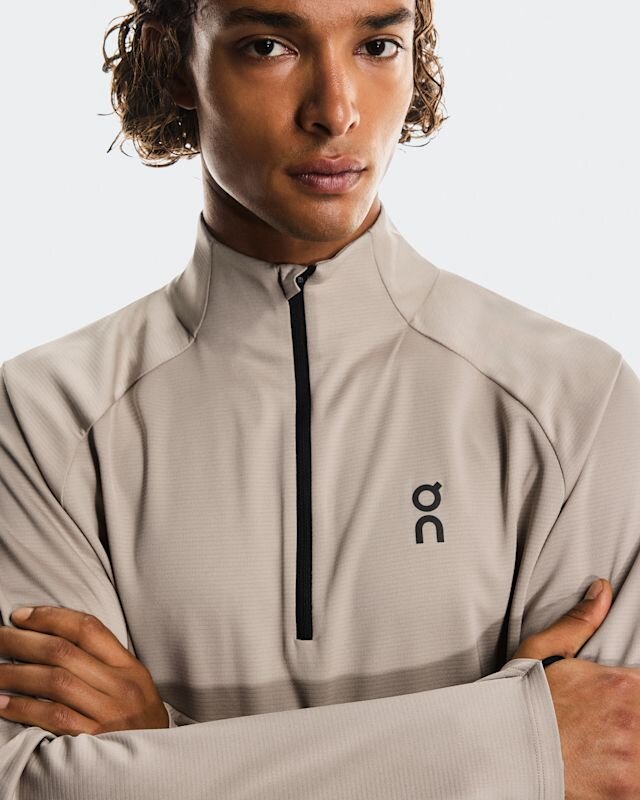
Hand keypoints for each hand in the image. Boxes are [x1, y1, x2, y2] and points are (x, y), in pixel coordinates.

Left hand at [0, 605, 169, 734]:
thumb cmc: (138, 720)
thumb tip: (53, 638)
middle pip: (64, 652)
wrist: (160, 767)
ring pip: (55, 682)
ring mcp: (108, 713)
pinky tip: (2, 703)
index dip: (51, 617)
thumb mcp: (133, 683)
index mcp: (129, 666)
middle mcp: (120, 685)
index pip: (88, 628)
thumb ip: (103, 662)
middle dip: (23, 642)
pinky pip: (53, 717)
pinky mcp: (93, 740)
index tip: (21, 615)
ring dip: (16, 674)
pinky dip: (23, 708)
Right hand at [514, 578, 639, 798]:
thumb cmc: (519, 698)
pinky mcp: (625, 794)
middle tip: (609, 726)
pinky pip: (638, 786)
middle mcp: (634, 722)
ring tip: (608, 749)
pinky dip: (628, 782)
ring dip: (633, 752)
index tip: (622, 701)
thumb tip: (602, 589)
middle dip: (631, 723)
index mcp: (622, 685)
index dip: (633, 694)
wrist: (498, 748)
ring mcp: (633, 763)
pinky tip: (608, 773)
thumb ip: (579, 621)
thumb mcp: (543, 649)